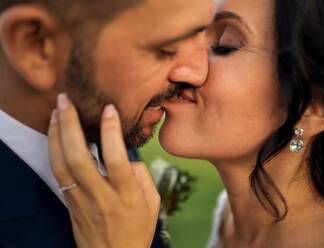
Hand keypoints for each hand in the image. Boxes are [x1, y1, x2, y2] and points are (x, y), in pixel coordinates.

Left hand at [48, 94, 159, 247]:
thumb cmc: (137, 229)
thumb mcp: (152, 203)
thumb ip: (141, 175)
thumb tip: (125, 156)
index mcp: (126, 196)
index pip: (116, 159)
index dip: (111, 131)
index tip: (109, 108)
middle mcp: (100, 196)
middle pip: (79, 158)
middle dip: (70, 126)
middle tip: (65, 100)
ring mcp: (81, 200)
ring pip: (62, 165)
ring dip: (56, 134)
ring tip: (56, 110)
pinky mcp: (69, 202)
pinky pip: (58, 173)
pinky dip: (54, 149)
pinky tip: (54, 132)